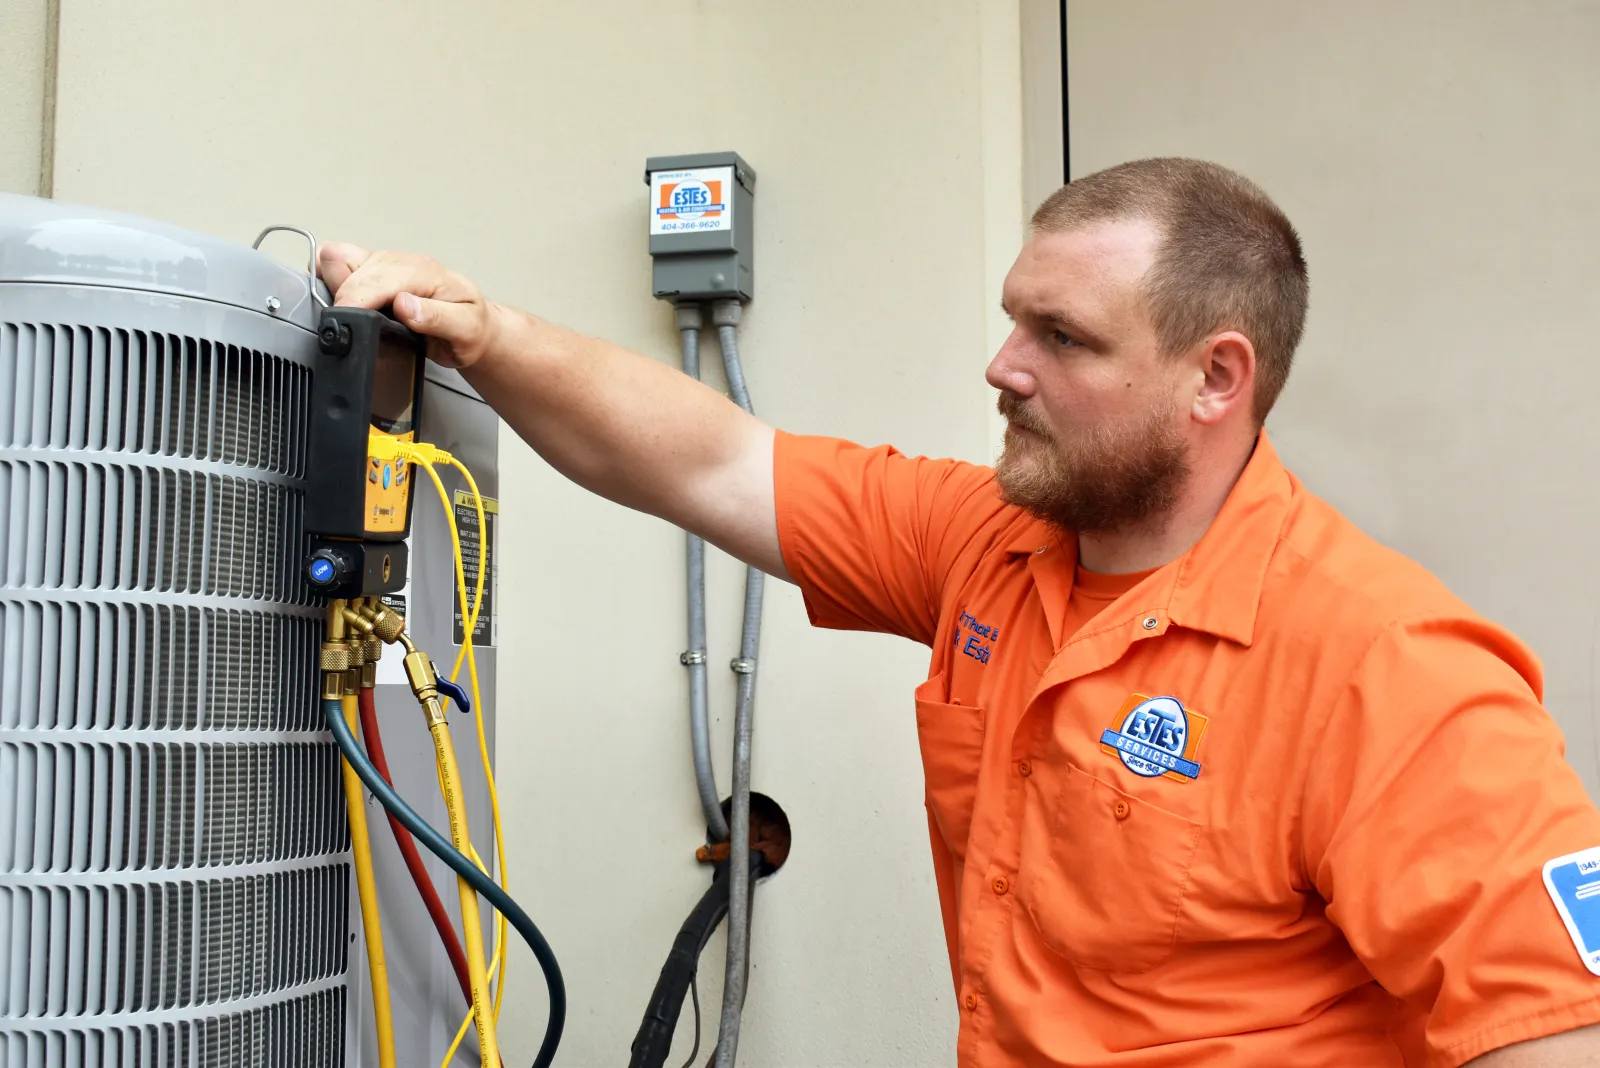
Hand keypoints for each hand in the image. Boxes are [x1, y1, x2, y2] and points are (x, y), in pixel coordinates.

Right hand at [316, 243, 499, 368]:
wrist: (474, 327)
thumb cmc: (470, 328)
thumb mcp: (465, 330)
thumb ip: (436, 318)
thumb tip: (405, 305)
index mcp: (424, 272)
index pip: (377, 278)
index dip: (356, 301)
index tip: (346, 321)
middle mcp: (401, 262)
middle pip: (347, 264)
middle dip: (342, 296)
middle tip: (352, 324)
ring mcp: (385, 263)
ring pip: (337, 258)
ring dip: (334, 285)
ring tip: (352, 312)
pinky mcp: (373, 269)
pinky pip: (337, 261)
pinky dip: (331, 279)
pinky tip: (347, 301)